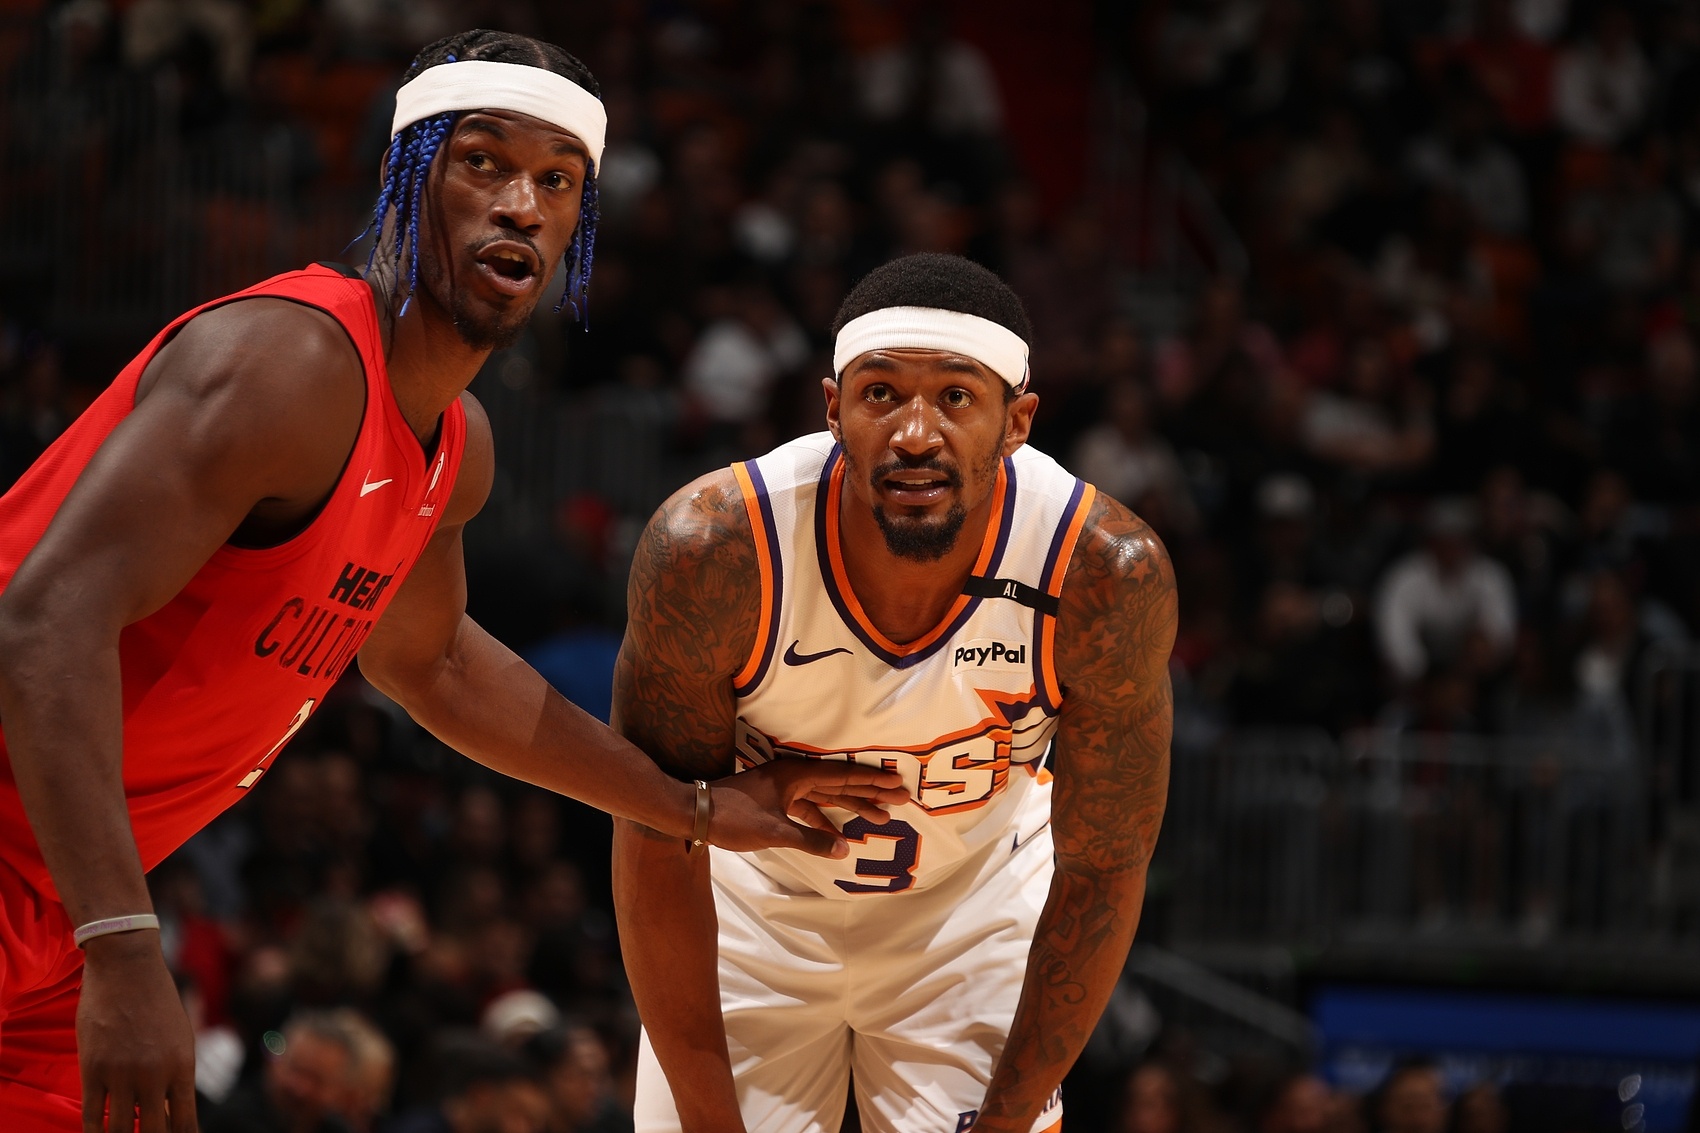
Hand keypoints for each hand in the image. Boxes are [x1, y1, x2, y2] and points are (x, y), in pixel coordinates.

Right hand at [77, 931, 196, 1132]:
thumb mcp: (180, 1038)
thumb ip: (177, 1075)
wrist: (127, 967)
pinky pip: (92, 1117)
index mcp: (183, 1067)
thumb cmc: (158, 1002)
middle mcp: (155, 1075)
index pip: (185, 1124)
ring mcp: (122, 1074)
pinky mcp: (92, 1070)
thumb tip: (175, 1113)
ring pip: (119, 1132)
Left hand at [709, 760, 908, 857]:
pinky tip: (840, 832)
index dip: (872, 780)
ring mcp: (785, 788)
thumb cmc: (733, 818)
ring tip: (882, 814)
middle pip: (841, 782)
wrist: (695, 813)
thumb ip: (812, 840)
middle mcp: (794, 776)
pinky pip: (811, 807)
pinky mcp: (777, 801)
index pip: (843, 776)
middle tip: (902, 797)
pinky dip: (827, 817)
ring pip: (827, 795)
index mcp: (796, 775)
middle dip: (871, 790)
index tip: (897, 782)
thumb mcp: (775, 832)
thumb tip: (845, 848)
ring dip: (853, 804)